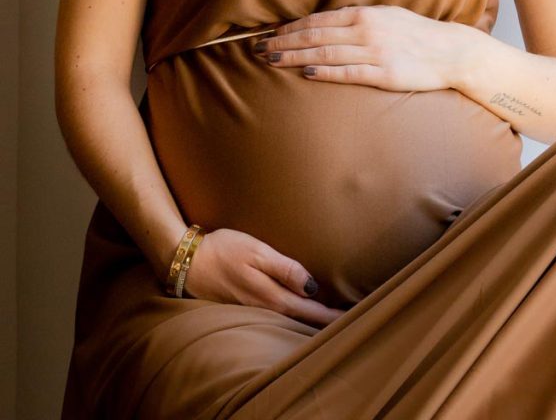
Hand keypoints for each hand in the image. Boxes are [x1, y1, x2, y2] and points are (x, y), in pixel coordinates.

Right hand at [182, 228, 346, 327]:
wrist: (188, 262)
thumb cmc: (224, 249)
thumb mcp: (256, 252)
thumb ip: (285, 269)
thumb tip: (312, 286)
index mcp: (272, 295)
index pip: (310, 310)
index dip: (331, 315)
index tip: (353, 317)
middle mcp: (265, 307)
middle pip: (302, 319)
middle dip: (326, 321)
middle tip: (351, 321)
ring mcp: (254, 309)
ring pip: (290, 320)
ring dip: (310, 320)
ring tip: (331, 319)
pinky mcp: (246, 306)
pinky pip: (276, 315)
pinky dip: (293, 316)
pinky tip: (299, 312)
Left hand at [252, 4, 474, 92]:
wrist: (450, 52)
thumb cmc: (416, 34)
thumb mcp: (386, 16)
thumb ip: (358, 19)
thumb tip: (327, 24)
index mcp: (365, 14)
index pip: (318, 20)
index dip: (290, 27)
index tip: (269, 34)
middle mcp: (366, 30)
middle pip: (314, 36)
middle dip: (282, 42)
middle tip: (257, 49)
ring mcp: (374, 52)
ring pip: (324, 53)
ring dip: (294, 57)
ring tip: (271, 60)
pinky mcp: (383, 74)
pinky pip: (347, 72)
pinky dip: (323, 72)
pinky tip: (305, 72)